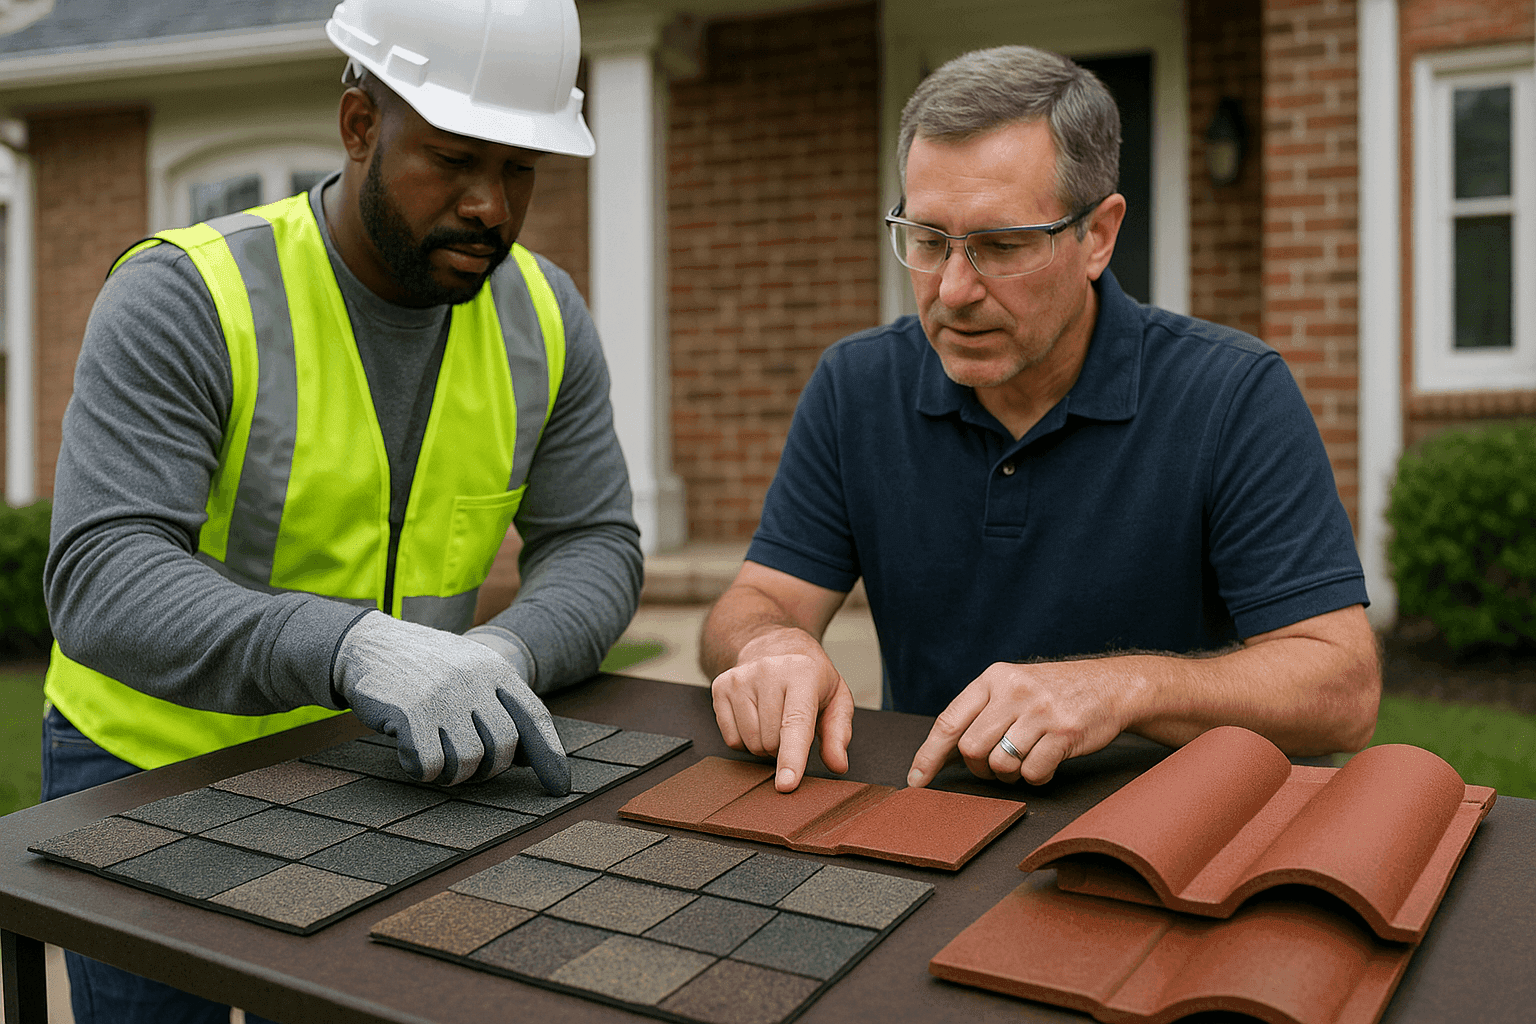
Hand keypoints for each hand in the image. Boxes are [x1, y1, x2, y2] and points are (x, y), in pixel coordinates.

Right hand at [332, 611, 569, 791]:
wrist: (369, 644)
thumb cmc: (425, 669)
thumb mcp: (469, 673)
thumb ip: (499, 707)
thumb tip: (527, 759)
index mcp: (494, 669)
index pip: (534, 717)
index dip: (550, 755)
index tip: (560, 787)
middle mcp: (473, 680)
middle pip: (503, 746)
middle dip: (488, 769)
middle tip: (467, 769)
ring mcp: (442, 695)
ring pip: (468, 761)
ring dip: (451, 773)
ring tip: (436, 756)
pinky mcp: (410, 711)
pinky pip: (430, 765)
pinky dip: (421, 770)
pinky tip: (409, 753)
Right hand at [710, 627, 855, 792]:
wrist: (774, 645)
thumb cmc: (809, 676)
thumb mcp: (837, 698)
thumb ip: (839, 733)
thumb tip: (838, 765)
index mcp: (802, 673)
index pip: (795, 724)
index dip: (792, 757)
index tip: (786, 784)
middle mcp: (767, 671)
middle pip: (771, 742)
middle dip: (783, 746)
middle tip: (790, 722)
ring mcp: (740, 678)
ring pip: (751, 743)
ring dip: (764, 743)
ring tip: (773, 717)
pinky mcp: (720, 687)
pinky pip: (731, 739)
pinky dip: (745, 739)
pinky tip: (755, 716)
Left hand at [906, 660, 1141, 787]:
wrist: (1110, 686)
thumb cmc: (1052, 693)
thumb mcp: (1012, 687)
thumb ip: (980, 713)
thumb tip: (940, 753)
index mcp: (993, 678)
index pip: (949, 721)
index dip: (929, 755)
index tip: (916, 780)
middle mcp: (1014, 691)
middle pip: (971, 748)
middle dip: (979, 767)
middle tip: (995, 765)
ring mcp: (1040, 711)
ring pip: (1001, 764)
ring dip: (1009, 774)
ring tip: (1024, 760)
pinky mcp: (1065, 732)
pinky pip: (1033, 773)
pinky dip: (1036, 777)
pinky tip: (1046, 762)